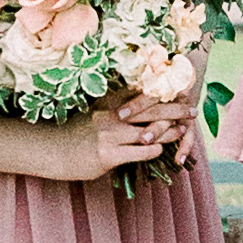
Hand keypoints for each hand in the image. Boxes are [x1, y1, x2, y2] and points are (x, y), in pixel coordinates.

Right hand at [45, 94, 196, 186]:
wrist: (51, 152)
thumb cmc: (75, 133)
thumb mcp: (93, 114)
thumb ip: (114, 108)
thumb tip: (137, 103)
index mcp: (108, 103)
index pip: (142, 93)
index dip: (163, 90)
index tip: (181, 86)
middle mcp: (111, 116)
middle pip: (150, 109)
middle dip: (174, 108)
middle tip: (191, 108)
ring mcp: (109, 136)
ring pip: (149, 131)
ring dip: (169, 131)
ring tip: (182, 130)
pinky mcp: (108, 156)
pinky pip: (140, 152)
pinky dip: (154, 150)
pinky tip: (161, 150)